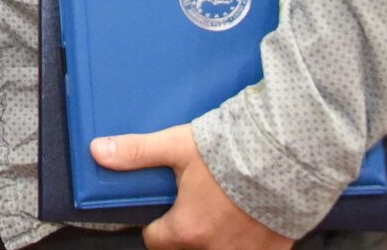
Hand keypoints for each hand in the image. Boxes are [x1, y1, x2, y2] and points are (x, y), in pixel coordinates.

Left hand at [90, 126, 289, 249]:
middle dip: (184, 236)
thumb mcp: (177, 146)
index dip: (156, 225)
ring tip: (220, 214)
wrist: (288, 155)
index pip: (155, 241)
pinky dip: (247, 243)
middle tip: (192, 209)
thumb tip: (98, 151)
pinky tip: (249, 222)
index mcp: (186, 230)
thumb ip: (137, 152)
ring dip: (215, 240)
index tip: (163, 211)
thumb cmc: (232, 152)